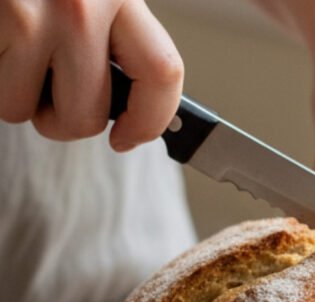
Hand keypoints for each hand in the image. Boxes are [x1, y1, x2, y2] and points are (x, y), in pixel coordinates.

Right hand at [0, 0, 182, 150]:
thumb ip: (113, 39)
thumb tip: (132, 113)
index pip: (162, 72)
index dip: (150, 120)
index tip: (128, 138)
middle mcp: (81, 3)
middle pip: (87, 115)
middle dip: (62, 122)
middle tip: (46, 92)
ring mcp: (29, 14)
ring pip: (26, 111)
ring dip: (16, 97)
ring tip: (12, 53)